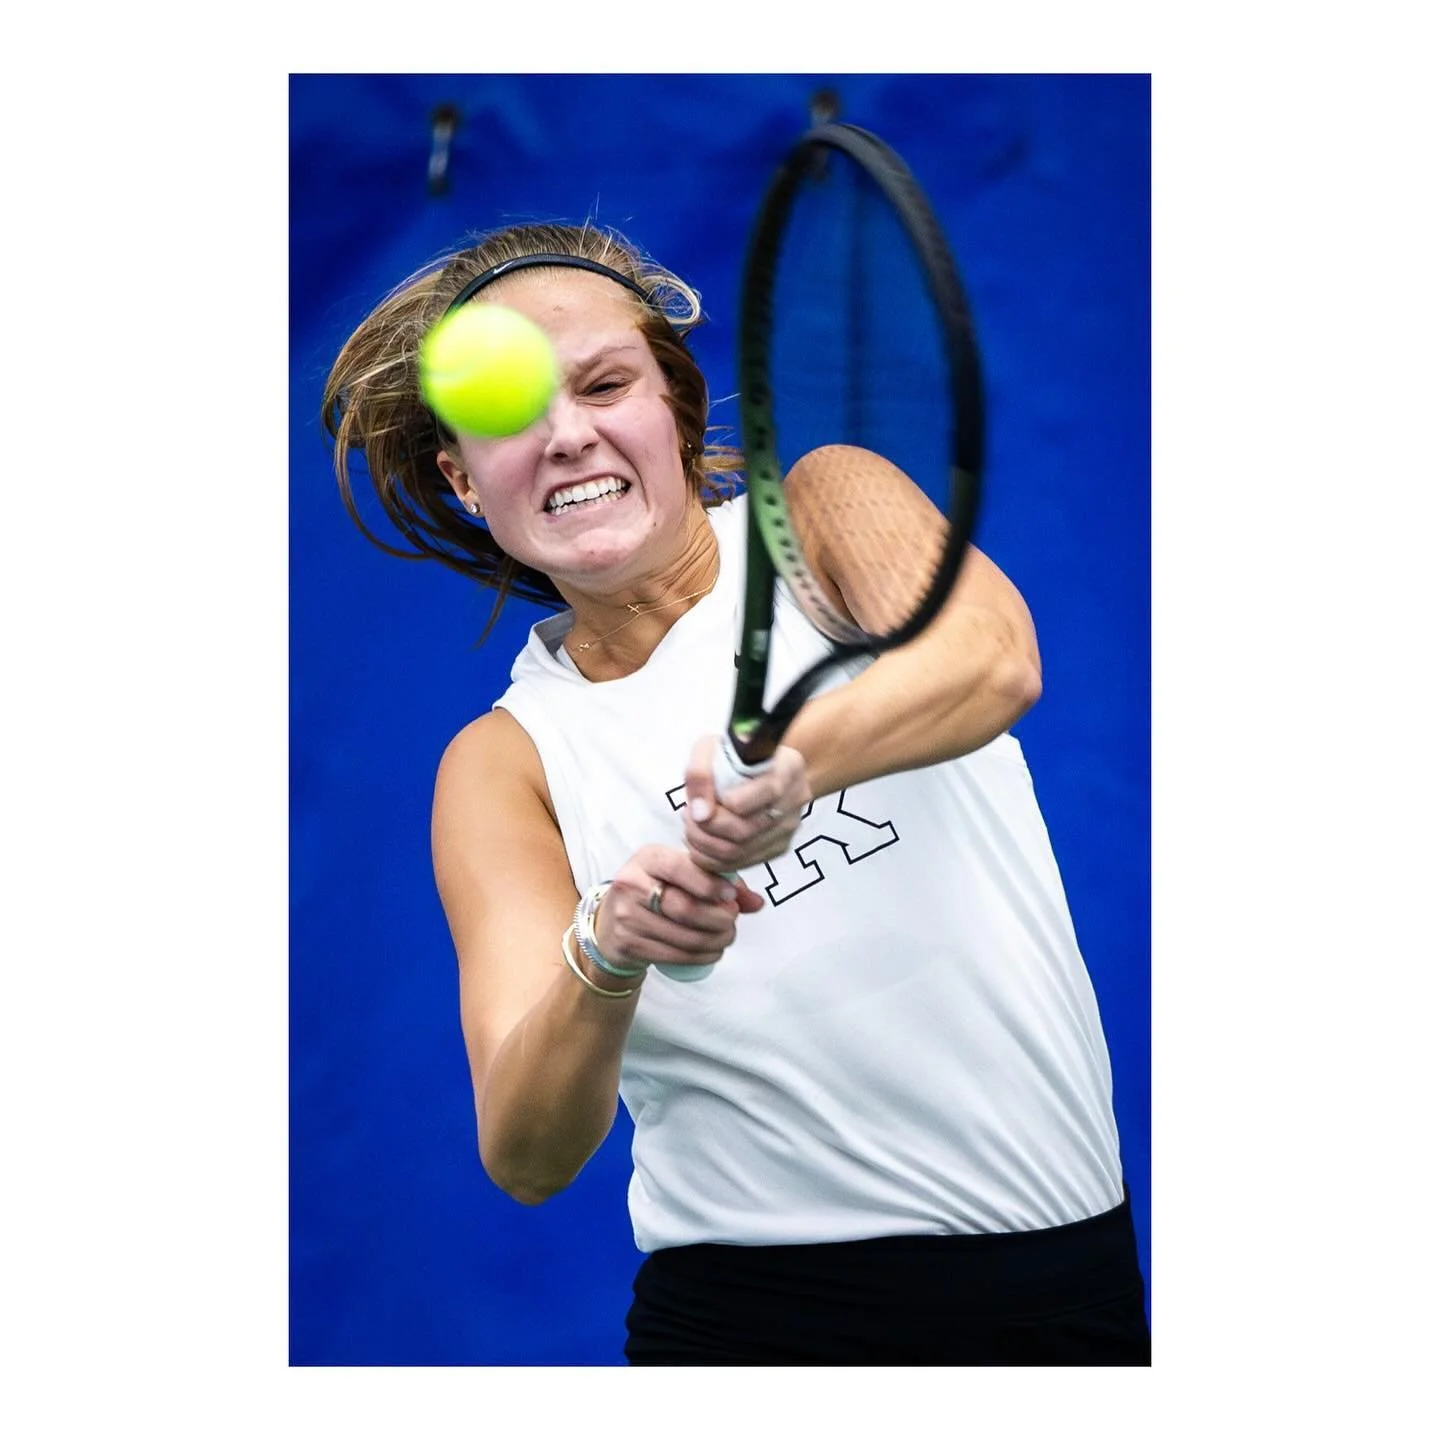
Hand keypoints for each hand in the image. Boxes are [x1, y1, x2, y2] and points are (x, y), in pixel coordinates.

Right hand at [593, 844, 764, 975]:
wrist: (611, 924)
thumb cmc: (655, 892)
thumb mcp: (681, 876)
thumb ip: (719, 882)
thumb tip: (756, 902)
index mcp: (648, 858)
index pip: (682, 868)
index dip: (711, 884)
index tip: (731, 896)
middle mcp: (632, 883)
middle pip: (685, 907)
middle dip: (718, 918)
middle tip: (732, 921)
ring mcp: (627, 915)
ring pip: (684, 935)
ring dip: (714, 940)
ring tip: (726, 937)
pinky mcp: (628, 943)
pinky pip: (674, 955)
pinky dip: (701, 956)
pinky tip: (712, 951)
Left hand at [682, 737, 811, 874]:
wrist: (763, 770)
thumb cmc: (737, 756)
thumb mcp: (713, 747)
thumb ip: (701, 772)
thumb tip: (699, 812)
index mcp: (788, 768)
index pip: (766, 791)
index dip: (729, 803)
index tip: (700, 802)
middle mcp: (794, 800)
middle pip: (746, 829)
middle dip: (706, 828)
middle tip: (688, 816)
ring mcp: (788, 828)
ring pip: (740, 852)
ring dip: (705, 844)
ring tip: (692, 827)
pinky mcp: (779, 847)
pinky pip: (741, 864)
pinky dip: (713, 858)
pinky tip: (702, 841)